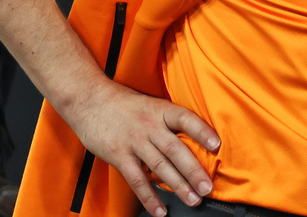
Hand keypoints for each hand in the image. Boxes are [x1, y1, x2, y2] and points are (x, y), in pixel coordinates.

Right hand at [62, 78, 219, 216]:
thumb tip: (192, 138)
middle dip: (194, 171)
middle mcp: (150, 126)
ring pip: (160, 167)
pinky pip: (137, 180)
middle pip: (176, 150)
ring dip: (178, 186)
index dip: (202, 131)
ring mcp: (134, 142)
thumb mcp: (151, 104)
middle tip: (207, 187)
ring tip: (193, 199)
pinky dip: (149, 197)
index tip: (217, 145)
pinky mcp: (118, 156)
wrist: (89, 100)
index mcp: (161, 110)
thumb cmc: (124, 103)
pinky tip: (159, 209)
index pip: (186, 119)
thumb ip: (168, 121)